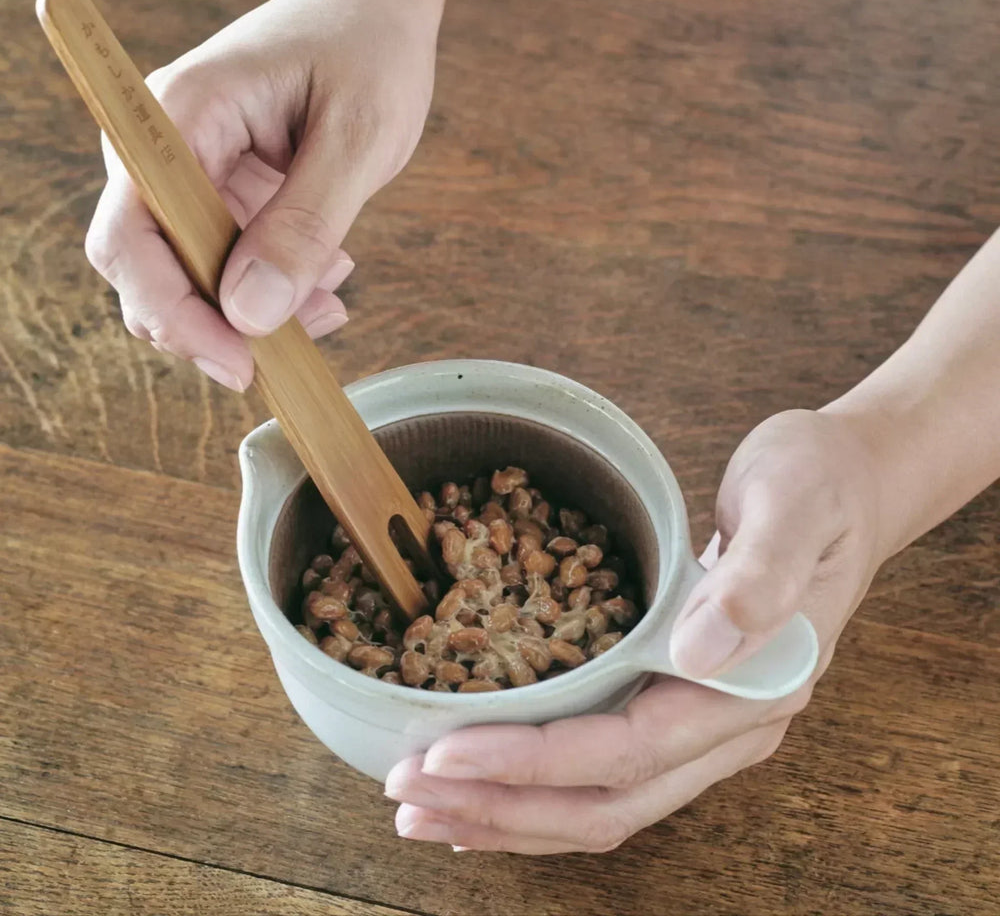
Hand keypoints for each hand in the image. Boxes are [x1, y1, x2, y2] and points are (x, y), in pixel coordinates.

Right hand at [84, 0, 444, 389]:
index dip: (172, 311)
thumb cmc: (367, 50)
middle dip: (216, 325)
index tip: (238, 362)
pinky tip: (327, 281)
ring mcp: (191, 176)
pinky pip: (228, 267)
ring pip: (191, 280)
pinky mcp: (221, 197)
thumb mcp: (356, 136)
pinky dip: (274, 293)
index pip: (132, 233)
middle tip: (298, 346)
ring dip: (256, 314)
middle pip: (147, 270)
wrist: (373, 15)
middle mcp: (166, 149)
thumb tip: (250, 313)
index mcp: (180, 116)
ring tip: (331, 300)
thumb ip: (305, 224)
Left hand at [385, 409, 886, 852]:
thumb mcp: (793, 506)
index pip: (627, 750)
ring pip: (601, 804)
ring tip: (425, 807)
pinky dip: (538, 789)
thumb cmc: (819, 486)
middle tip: (409, 794)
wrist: (847, 487)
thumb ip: (756, 577)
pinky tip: (484, 787)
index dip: (531, 761)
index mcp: (755, 686)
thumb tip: (700, 646)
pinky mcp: (680, 706)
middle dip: (501, 805)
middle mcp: (730, 726)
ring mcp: (706, 725)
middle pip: (604, 802)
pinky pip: (605, 773)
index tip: (445, 752)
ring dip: (509, 812)